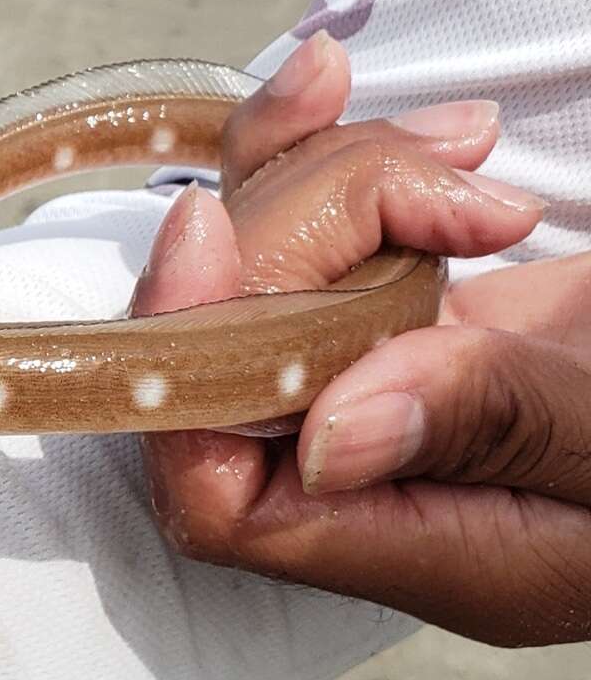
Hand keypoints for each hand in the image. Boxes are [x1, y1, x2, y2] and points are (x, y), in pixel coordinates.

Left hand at [133, 33, 590, 646]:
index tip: (206, 230)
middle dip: (303, 224)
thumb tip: (330, 435)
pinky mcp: (407, 318)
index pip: (217, 493)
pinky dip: (356, 164)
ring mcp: (378, 383)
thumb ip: (494, 430)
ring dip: (336, 174)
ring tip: (466, 147)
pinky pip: (323, 242)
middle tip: (441, 182)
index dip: (185, 367)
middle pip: (230, 347)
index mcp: (412, 545)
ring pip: (260, 270)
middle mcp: (366, 471)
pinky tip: (444, 135)